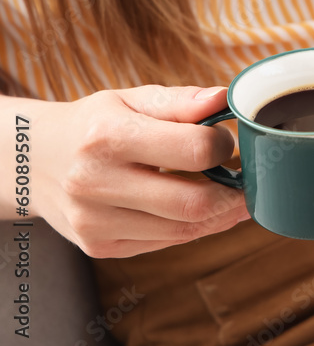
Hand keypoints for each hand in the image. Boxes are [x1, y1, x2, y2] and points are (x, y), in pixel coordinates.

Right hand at [23, 85, 247, 257]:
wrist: (33, 161)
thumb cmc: (95, 124)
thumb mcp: (131, 99)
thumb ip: (181, 101)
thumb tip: (225, 99)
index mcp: (108, 135)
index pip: (194, 151)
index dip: (224, 146)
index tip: (229, 141)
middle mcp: (96, 182)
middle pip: (193, 203)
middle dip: (234, 194)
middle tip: (248, 180)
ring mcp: (94, 221)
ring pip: (183, 230)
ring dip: (220, 215)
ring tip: (234, 196)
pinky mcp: (99, 246)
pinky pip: (166, 243)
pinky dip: (194, 227)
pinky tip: (203, 210)